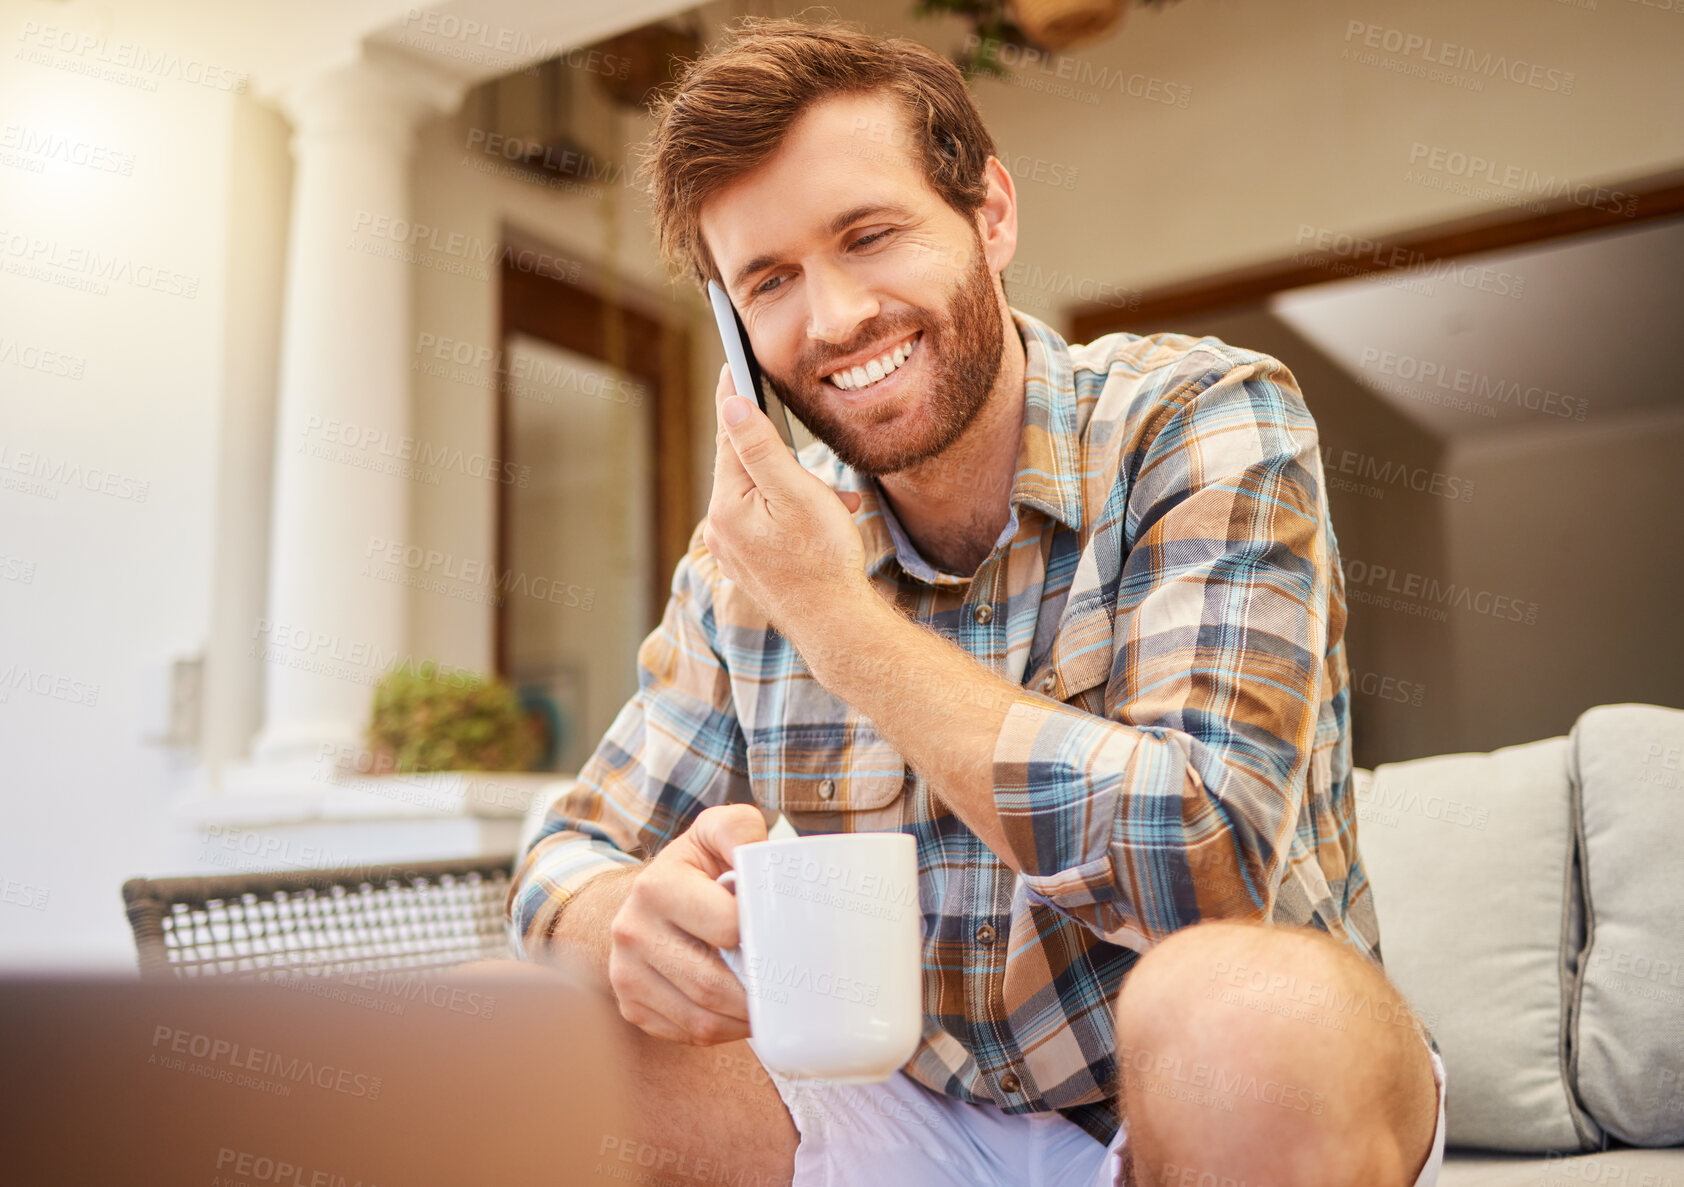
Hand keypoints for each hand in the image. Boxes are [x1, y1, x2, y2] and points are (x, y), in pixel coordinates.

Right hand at [606, 804, 767, 1044]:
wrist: (652, 894)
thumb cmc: (699, 865)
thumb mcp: (717, 831)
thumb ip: (741, 830)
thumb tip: (766, 859)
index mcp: (656, 885)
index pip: (725, 926)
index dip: (762, 935)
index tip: (783, 936)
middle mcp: (631, 930)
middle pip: (712, 985)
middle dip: (759, 994)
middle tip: (790, 986)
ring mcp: (625, 973)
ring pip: (700, 1020)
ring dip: (743, 1021)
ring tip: (770, 1005)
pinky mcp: (631, 1005)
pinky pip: (686, 1034)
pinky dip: (722, 1031)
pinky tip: (738, 1011)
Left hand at [703, 364, 867, 639]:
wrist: (835, 628)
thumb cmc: (824, 559)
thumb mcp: (798, 494)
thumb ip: (761, 449)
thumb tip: (732, 405)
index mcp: (726, 505)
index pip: (728, 435)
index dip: (734, 397)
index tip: (733, 363)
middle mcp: (720, 528)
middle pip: (743, 467)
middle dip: (780, 453)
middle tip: (796, 430)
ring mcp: (732, 551)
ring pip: (760, 496)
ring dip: (795, 488)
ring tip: (834, 501)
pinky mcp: (749, 566)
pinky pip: (766, 523)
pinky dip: (793, 514)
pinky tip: (827, 520)